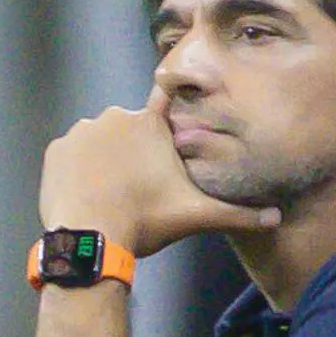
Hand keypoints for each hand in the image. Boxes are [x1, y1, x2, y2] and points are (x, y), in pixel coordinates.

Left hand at [38, 88, 279, 257]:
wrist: (89, 238)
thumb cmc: (144, 222)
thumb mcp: (195, 216)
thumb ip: (237, 215)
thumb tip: (278, 219)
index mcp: (150, 124)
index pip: (166, 98)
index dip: (170, 107)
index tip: (168, 120)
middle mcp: (115, 116)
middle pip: (131, 129)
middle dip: (137, 151)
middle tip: (141, 186)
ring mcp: (82, 131)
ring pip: (101, 140)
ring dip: (107, 159)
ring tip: (114, 193)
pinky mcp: (57, 148)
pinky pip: (73, 154)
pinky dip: (80, 169)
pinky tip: (90, 193)